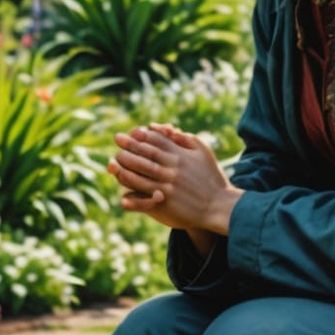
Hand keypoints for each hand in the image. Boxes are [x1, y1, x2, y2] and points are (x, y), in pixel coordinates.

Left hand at [108, 123, 240, 235]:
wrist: (219, 206)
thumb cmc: (212, 177)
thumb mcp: (203, 152)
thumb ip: (185, 139)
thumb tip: (168, 129)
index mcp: (181, 156)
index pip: (157, 141)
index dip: (142, 135)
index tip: (132, 131)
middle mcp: (173, 169)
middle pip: (146, 154)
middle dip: (129, 146)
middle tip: (117, 139)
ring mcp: (168, 186)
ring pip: (141, 174)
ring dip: (125, 166)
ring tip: (114, 162)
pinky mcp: (166, 202)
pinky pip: (144, 195)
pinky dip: (132, 192)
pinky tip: (122, 188)